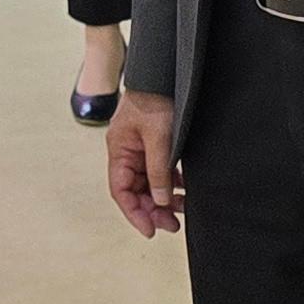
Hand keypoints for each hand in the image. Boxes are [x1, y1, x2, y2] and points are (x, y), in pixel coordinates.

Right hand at [107, 88, 183, 237]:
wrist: (164, 73)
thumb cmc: (155, 98)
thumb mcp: (158, 136)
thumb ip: (158, 170)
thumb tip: (159, 201)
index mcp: (119, 150)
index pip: (121, 190)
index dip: (134, 213)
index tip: (150, 230)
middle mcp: (127, 152)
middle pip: (136, 191)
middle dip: (152, 210)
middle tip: (172, 225)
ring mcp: (141, 149)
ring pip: (149, 184)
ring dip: (163, 199)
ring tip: (182, 209)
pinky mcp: (155, 145)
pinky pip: (160, 172)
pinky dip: (171, 183)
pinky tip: (184, 189)